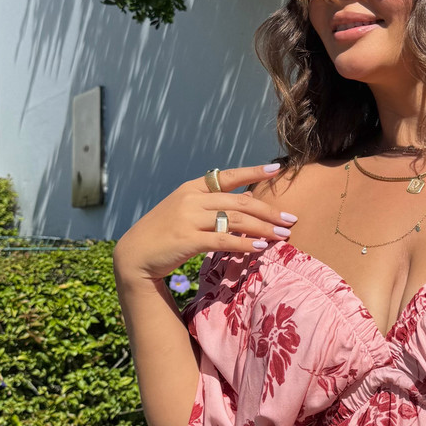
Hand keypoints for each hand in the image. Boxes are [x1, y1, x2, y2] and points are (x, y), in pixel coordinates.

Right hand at [113, 164, 296, 282]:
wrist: (134, 255)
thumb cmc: (163, 235)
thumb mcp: (183, 212)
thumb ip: (208, 205)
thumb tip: (243, 206)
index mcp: (192, 188)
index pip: (228, 176)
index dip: (254, 172)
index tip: (276, 170)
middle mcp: (191, 199)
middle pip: (240, 201)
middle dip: (269, 210)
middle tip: (290, 219)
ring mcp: (188, 218)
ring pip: (236, 220)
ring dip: (263, 228)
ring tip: (283, 235)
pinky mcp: (187, 239)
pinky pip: (224, 240)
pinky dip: (245, 244)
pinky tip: (261, 247)